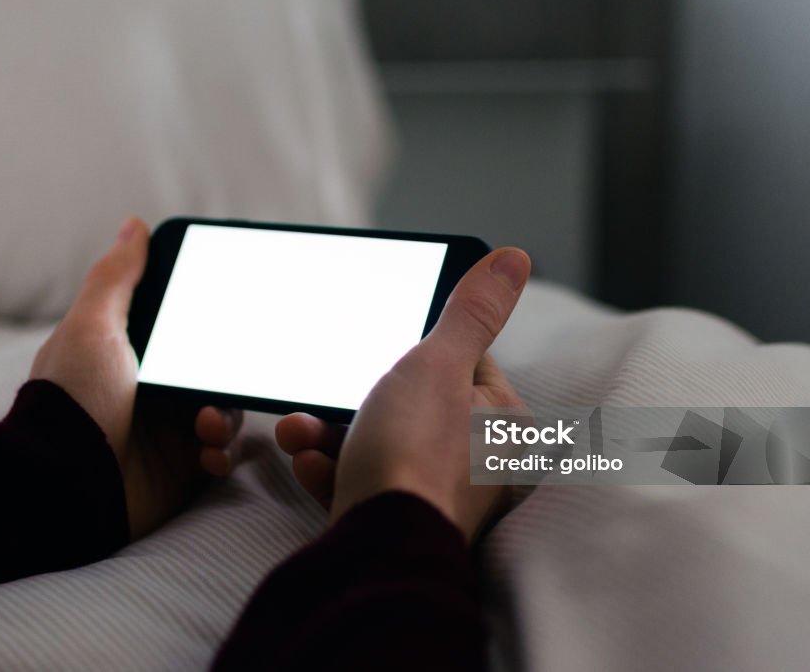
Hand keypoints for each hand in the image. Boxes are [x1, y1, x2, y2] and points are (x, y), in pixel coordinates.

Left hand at [30, 217, 242, 538]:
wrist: (64, 487)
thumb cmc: (72, 402)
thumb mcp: (92, 329)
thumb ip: (116, 278)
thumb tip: (134, 224)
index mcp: (128, 354)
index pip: (182, 328)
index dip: (208, 323)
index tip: (233, 319)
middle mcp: (149, 391)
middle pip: (212, 370)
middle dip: (223, 377)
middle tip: (214, 387)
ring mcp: (166, 433)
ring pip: (223, 411)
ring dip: (224, 418)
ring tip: (204, 428)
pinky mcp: (180, 471)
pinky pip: (221, 455)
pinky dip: (222, 454)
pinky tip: (207, 456)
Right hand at [276, 248, 529, 540]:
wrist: (377, 550)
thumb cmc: (415, 455)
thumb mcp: (438, 364)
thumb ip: (471, 311)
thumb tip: (514, 258)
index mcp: (499, 419)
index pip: (456, 361)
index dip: (411, 349)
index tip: (373, 349)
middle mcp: (476, 460)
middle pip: (405, 404)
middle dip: (350, 398)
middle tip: (316, 392)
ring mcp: (434, 493)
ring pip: (375, 444)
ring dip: (328, 433)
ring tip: (295, 430)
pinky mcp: (397, 520)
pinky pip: (360, 482)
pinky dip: (330, 469)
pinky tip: (308, 464)